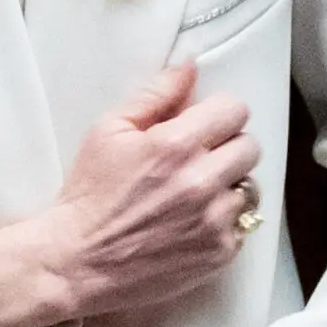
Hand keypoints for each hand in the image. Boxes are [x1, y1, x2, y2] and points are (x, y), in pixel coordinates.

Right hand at [0, 63, 259, 326]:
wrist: (75, 263)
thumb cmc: (89, 193)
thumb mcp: (109, 130)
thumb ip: (156, 94)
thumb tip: (191, 63)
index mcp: (177, 144)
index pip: (236, 110)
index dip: (218, 115)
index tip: (202, 126)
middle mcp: (202, 181)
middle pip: (250, 147)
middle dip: (227, 148)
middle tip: (199, 160)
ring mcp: (214, 220)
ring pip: (250, 187)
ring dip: (228, 187)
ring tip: (196, 194)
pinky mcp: (219, 252)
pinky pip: (243, 225)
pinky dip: (224, 222)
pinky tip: (193, 223)